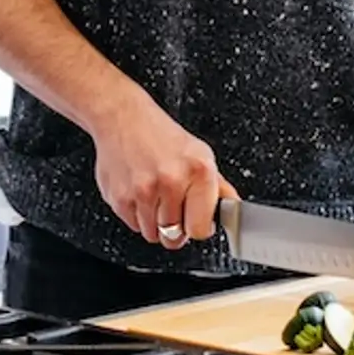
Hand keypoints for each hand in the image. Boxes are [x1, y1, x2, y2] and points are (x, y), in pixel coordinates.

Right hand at [89, 96, 237, 249]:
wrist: (121, 117)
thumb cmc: (159, 134)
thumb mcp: (198, 153)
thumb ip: (218, 185)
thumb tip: (233, 208)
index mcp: (199, 171)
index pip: (201, 229)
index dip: (198, 228)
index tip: (196, 221)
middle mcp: (172, 182)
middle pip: (174, 238)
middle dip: (175, 229)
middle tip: (173, 209)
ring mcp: (144, 191)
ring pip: (152, 235)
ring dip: (154, 224)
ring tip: (155, 197)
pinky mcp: (120, 198)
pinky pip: (133, 226)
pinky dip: (137, 216)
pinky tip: (139, 193)